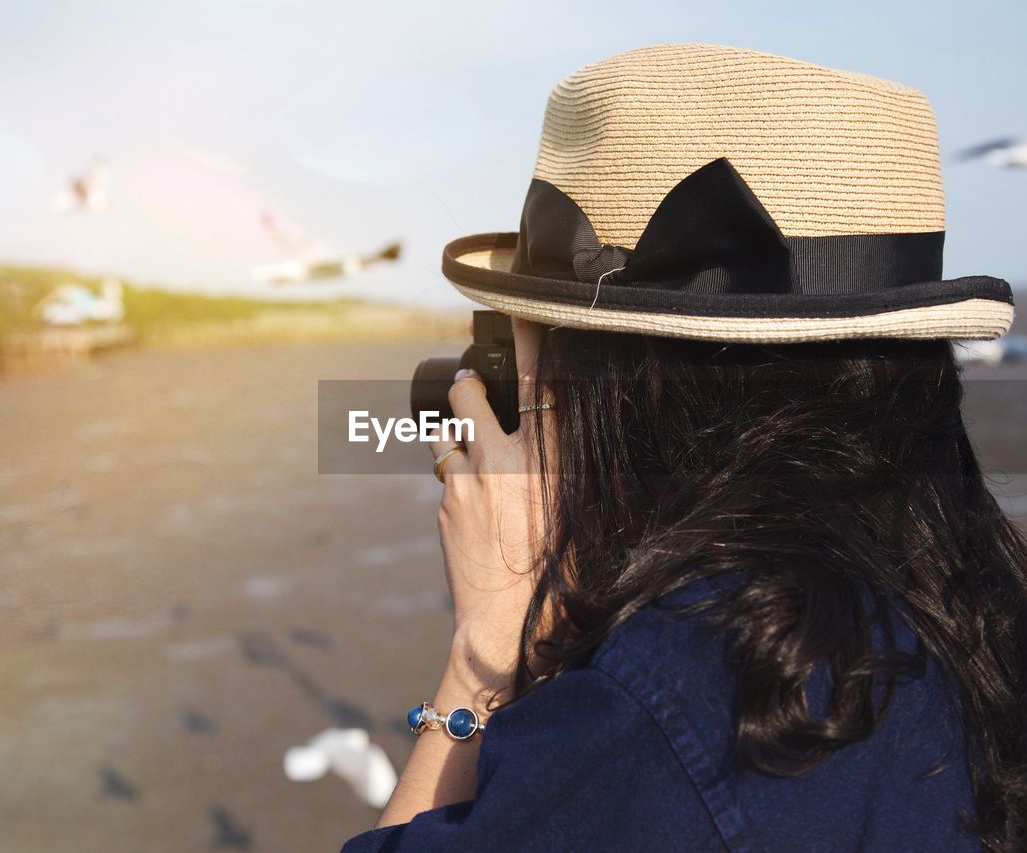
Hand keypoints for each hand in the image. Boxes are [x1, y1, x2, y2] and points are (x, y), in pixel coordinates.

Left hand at [428, 319, 553, 700]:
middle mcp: (506, 460)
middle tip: (475, 391)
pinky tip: (475, 507)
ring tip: (473, 453)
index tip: (520, 302)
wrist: (507, 630)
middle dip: (469, 383)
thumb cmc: (560, 579)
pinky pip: (448, 473)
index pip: (538, 380)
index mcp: (550, 459)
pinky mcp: (445, 504)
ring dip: (457, 432)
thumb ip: (571, 471)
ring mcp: (468, 480)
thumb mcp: (581, 516)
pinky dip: (458, 478)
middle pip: (471, 390)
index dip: (528, 334)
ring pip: (448, 429)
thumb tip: (567, 443)